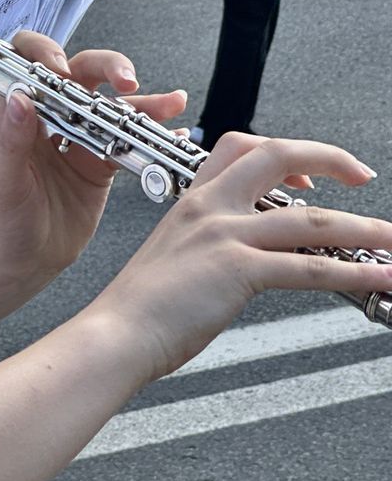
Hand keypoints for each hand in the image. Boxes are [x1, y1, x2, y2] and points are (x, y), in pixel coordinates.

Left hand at [0, 31, 186, 279]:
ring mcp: (78, 139)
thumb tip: (19, 98)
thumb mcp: (3, 184)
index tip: (60, 68)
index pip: (26, 62)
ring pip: (112, 106)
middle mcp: (50, 119)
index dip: (44, 53)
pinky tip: (172, 132)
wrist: (22, 263)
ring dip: (143, 101)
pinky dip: (152, 134)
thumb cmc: (2, 223)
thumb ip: (13, 141)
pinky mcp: (101, 163)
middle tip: (127, 79)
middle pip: (80, 73)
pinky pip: (130, 141)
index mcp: (18, 115)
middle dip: (108, 67)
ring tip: (171, 102)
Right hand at [93, 133, 390, 380]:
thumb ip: (208, 244)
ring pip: (310, 219)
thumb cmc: (138, 307)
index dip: (283, 152)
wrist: (116, 333)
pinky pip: (310, 266)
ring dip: (364, 228)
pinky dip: (355, 271)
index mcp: (192, 201)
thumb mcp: (173, 256)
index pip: (240, 147)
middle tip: (363, 175)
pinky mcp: (237, 269)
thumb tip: (248, 257)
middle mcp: (209, 207)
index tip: (310, 173)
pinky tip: (381, 276)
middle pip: (277, 155)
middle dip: (330, 158)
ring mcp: (223, 235)